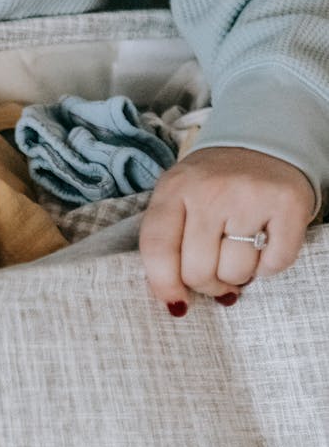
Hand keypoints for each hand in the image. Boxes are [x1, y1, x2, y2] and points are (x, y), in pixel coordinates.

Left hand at [139, 147, 315, 313]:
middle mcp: (211, 190)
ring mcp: (250, 195)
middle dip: (207, 285)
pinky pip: (274, 264)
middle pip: (198, 271)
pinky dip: (268, 267)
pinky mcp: (288, 203)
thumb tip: (175, 302)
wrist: (263, 144)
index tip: (177, 303)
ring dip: (237, 276)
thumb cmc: (213, 187)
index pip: (157, 249)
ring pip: (236, 273)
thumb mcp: (178, 199)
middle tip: (215, 273)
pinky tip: (264, 244)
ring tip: (238, 252)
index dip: (164, 285)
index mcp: (174, 188)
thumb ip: (167, 243)